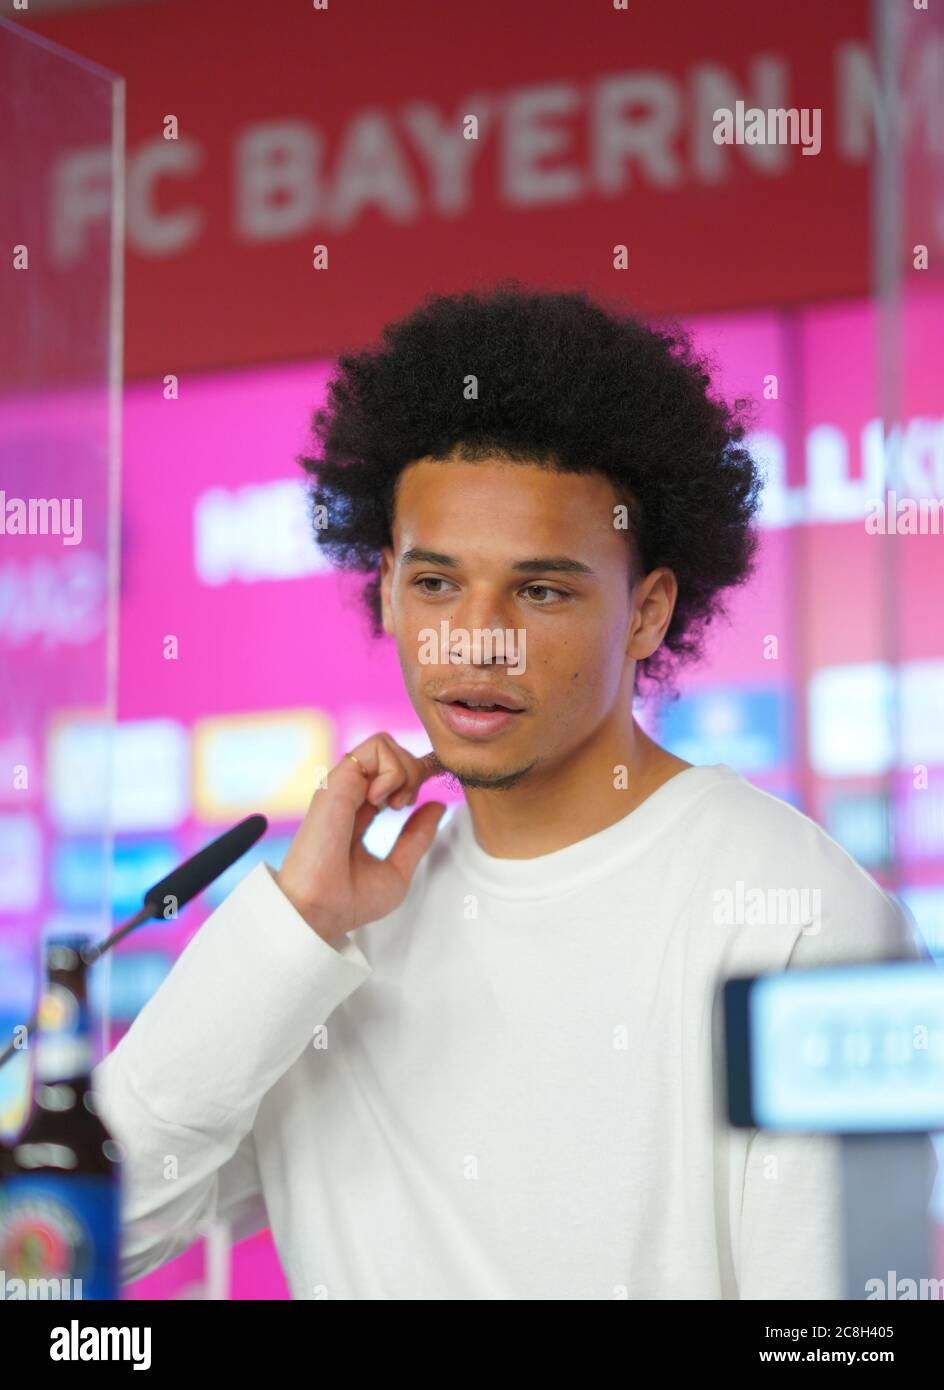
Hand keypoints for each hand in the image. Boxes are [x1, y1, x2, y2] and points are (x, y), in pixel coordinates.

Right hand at [274, 733, 445, 943]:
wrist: (321, 910)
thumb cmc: (351, 899)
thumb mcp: (397, 867)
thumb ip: (417, 836)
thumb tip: (437, 805)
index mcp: (361, 810)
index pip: (393, 774)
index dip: (420, 771)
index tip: (437, 784)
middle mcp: (351, 794)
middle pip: (393, 752)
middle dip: (415, 771)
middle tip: (405, 806)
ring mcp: (343, 785)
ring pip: (386, 743)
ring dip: (405, 770)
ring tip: (396, 805)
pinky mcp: (339, 780)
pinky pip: (377, 747)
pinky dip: (394, 771)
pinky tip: (384, 803)